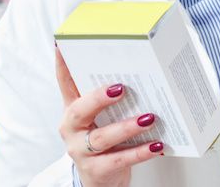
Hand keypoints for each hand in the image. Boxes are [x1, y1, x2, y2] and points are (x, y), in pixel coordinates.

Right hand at [56, 47, 164, 186]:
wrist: (101, 180)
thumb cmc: (106, 141)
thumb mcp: (103, 117)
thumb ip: (113, 97)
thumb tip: (144, 68)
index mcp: (74, 110)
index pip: (65, 83)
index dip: (62, 64)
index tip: (61, 45)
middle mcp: (73, 129)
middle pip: (80, 110)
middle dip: (99, 98)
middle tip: (121, 88)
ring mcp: (82, 151)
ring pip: (103, 137)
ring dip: (127, 127)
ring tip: (149, 118)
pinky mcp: (96, 169)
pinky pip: (120, 159)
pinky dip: (141, 151)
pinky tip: (158, 144)